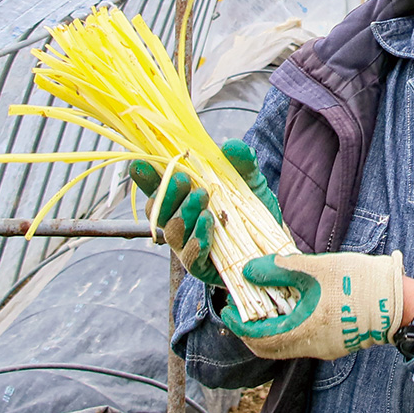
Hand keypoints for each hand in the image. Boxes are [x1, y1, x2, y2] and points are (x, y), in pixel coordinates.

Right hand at [128, 139, 278, 286]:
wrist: (273, 245)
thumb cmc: (252, 211)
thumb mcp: (250, 181)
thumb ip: (241, 162)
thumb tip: (230, 146)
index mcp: (183, 199)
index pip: (157, 187)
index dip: (146, 177)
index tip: (140, 165)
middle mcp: (178, 222)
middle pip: (157, 210)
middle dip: (167, 193)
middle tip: (184, 179)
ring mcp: (186, 246)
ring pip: (171, 232)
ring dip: (184, 213)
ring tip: (203, 198)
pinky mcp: (200, 267)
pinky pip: (190, 257)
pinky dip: (196, 240)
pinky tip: (207, 223)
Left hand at [220, 250, 404, 359]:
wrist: (398, 300)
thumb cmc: (357, 282)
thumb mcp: (315, 268)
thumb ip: (279, 269)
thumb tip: (248, 270)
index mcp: (302, 331)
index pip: (257, 338)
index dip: (238, 324)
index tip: (228, 309)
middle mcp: (310, 347)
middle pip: (268, 348)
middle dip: (250, 331)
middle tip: (242, 310)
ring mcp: (324, 348)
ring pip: (286, 345)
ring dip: (271, 329)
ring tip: (267, 304)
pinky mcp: (336, 343)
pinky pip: (303, 341)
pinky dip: (290, 327)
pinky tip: (293, 306)